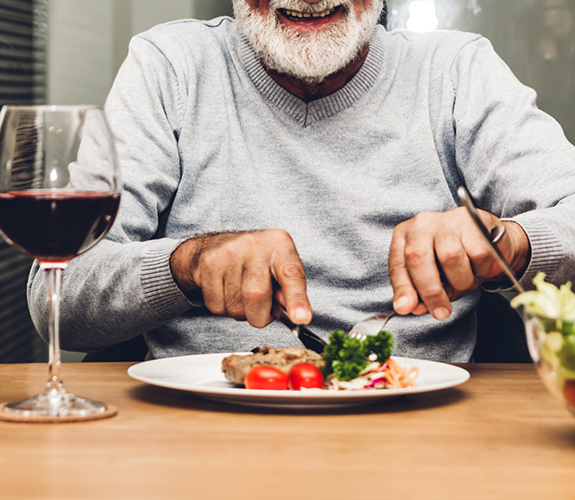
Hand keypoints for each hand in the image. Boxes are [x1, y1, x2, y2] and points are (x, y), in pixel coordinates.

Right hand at [169, 230, 311, 327]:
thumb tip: (295, 315)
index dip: (297, 299)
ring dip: (242, 313)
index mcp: (280, 245)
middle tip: (261, 309)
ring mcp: (228, 253)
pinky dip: (224, 309)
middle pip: (257, 296)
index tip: (301, 318)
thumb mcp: (281, 267)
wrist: (218, 246)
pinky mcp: (208, 264)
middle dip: (260, 315)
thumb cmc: (257, 262)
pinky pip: (217, 307)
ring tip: (243, 294)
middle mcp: (254, 245)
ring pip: (235, 307)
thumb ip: (291, 290)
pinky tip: (227, 292)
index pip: (291, 274)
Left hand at [388, 207, 529, 319]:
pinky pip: (478, 255)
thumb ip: (418, 290)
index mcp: (404, 236)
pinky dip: (479, 271)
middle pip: (419, 257)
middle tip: (441, 311)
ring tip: (463, 282)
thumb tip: (415, 308)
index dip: (402, 289)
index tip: (406, 308)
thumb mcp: (426, 272)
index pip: (398, 265)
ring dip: (460, 281)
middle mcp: (422, 224)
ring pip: (451, 257)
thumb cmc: (447, 254)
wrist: (480, 232)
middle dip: (430, 291)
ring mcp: (447, 221)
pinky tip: (476, 268)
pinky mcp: (474, 222)